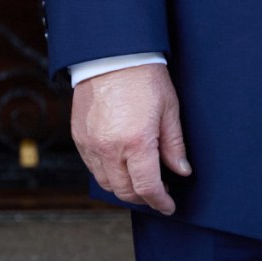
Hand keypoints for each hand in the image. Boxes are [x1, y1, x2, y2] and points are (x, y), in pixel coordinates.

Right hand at [71, 63, 190, 213]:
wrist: (110, 54)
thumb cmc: (143, 77)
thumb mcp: (169, 110)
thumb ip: (174, 145)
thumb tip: (181, 171)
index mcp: (137, 143)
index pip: (148, 188)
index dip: (160, 202)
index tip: (168, 206)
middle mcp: (110, 148)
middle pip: (125, 191)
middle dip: (143, 198)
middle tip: (157, 192)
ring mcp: (91, 144)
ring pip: (106, 183)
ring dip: (124, 187)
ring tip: (139, 178)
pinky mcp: (79, 137)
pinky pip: (92, 167)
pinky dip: (107, 173)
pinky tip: (120, 164)